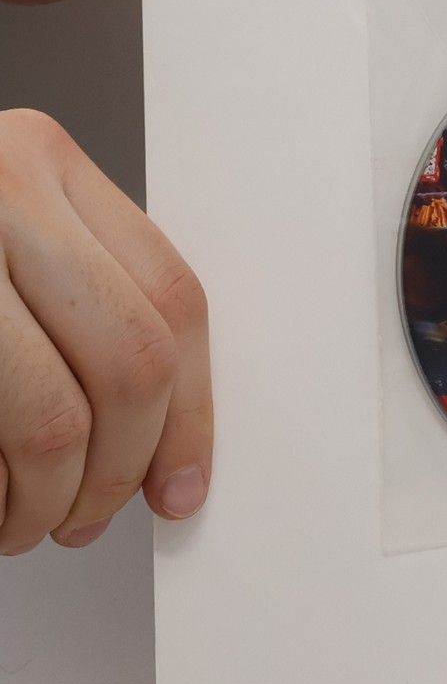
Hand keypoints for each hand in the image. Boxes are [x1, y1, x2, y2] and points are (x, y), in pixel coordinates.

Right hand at [0, 110, 211, 552]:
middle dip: (119, 467)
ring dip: (45, 499)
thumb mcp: (1, 237)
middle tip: (85, 517)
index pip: (173, 300)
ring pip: (51, 417)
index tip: (180, 486)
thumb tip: (161, 436)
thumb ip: (77, 299)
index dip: (191, 413)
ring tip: (20, 523)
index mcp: (38, 160)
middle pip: (129, 363)